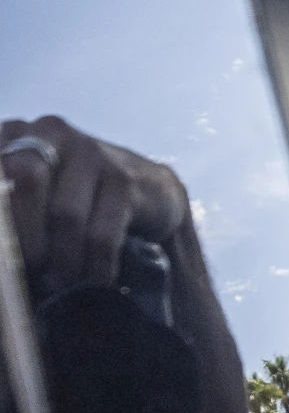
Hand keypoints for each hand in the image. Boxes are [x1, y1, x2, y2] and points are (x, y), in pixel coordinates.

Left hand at [1, 116, 193, 299]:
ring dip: (62, 259)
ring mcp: (92, 152)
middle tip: (30, 269)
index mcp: (16, 133)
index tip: (4, 253)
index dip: (2, 216)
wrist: (149, 189)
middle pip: (25, 181)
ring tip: (60, 280)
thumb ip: (10, 203)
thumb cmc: (77, 195)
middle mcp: (51, 131)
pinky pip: (102, 233)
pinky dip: (97, 265)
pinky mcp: (125, 179)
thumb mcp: (34, 190)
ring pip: (66, 214)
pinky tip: (97, 278)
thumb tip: (2, 248)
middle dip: (25, 235)